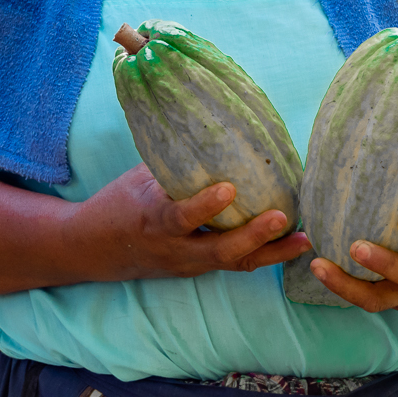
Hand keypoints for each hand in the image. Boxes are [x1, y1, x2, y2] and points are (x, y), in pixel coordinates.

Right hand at [71, 164, 310, 281]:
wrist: (93, 250)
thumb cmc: (119, 203)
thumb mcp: (138, 178)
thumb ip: (173, 163)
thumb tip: (209, 127)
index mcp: (153, 219)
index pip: (180, 217)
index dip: (204, 206)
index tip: (229, 189)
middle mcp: (174, 248)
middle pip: (218, 252)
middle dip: (253, 237)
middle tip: (282, 218)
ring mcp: (187, 264)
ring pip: (234, 263)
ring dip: (271, 253)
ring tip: (304, 240)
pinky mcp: (197, 270)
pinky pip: (233, 264)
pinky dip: (262, 255)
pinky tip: (291, 244)